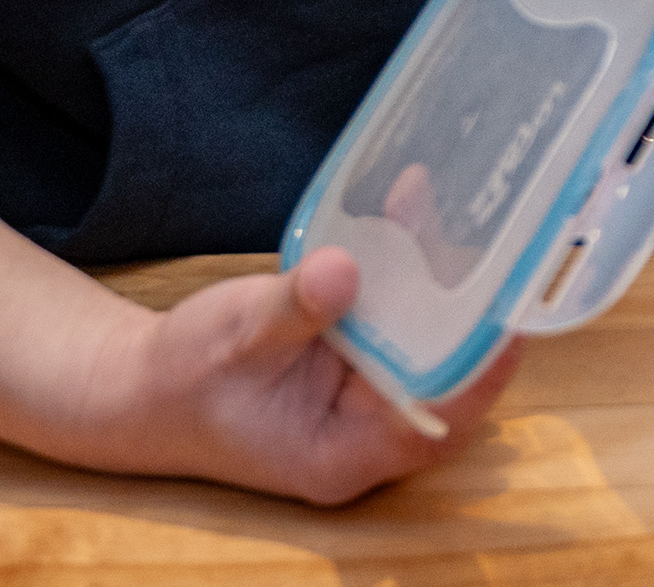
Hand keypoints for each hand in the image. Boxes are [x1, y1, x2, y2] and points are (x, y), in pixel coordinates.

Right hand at [77, 243, 516, 503]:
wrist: (144, 384)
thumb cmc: (182, 378)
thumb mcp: (233, 338)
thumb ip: (292, 309)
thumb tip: (341, 271)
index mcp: (345, 452)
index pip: (436, 420)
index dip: (478, 371)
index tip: (509, 314)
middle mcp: (371, 429)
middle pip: (449, 374)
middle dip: (473, 310)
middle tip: (506, 240)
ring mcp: (370, 392)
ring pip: (431, 336)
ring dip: (445, 275)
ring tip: (467, 205)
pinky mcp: (364, 356)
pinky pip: (403, 311)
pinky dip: (411, 265)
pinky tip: (416, 202)